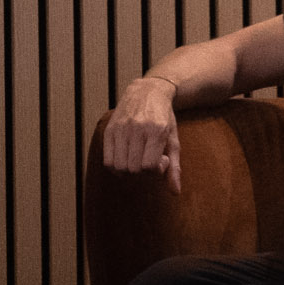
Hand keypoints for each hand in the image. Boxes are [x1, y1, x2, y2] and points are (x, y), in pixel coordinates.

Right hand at [101, 77, 182, 192]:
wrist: (147, 91)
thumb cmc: (164, 119)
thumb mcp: (173, 140)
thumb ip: (174, 168)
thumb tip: (175, 193)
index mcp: (156, 131)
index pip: (148, 166)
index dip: (155, 170)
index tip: (160, 160)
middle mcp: (136, 128)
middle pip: (133, 168)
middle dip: (142, 172)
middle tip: (148, 160)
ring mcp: (120, 128)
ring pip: (119, 166)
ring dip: (128, 170)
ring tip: (137, 159)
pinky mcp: (109, 129)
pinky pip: (107, 161)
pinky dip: (116, 167)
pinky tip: (125, 159)